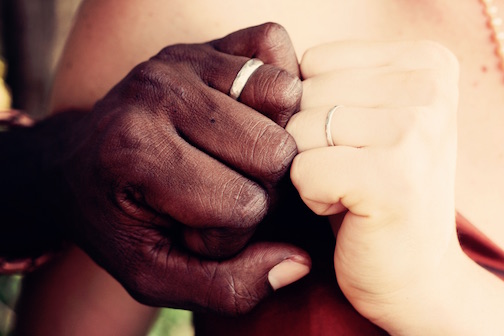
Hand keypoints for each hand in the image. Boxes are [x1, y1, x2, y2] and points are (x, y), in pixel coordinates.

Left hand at [60, 23, 308, 314]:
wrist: (76, 165)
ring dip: (269, 137)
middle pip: (275, 151)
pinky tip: (245, 115)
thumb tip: (298, 263)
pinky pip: (272, 46)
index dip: (229, 234)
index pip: (244, 206)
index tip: (193, 227)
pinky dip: (273, 87)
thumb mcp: (154, 274)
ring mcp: (181, 60)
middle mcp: (158, 93)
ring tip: (230, 155)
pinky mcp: (200, 43)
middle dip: (257, 187)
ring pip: (284, 99)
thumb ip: (226, 287)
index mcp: (137, 154)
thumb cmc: (118, 220)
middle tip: (216, 191)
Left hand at [287, 40, 459, 327]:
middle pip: (303, 94)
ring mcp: (417, 129)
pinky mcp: (394, 177)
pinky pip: (302, 170)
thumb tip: (270, 76)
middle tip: (351, 172)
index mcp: (425, 62)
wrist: (413, 272)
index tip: (353, 142)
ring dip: (309, 168)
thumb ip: (329, 83)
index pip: (314, 62)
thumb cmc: (374, 191)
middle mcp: (430, 86)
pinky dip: (311, 197)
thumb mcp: (361, 120)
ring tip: (351, 189)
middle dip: (309, 141)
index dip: (314, 109)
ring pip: (297, 131)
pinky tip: (349, 209)